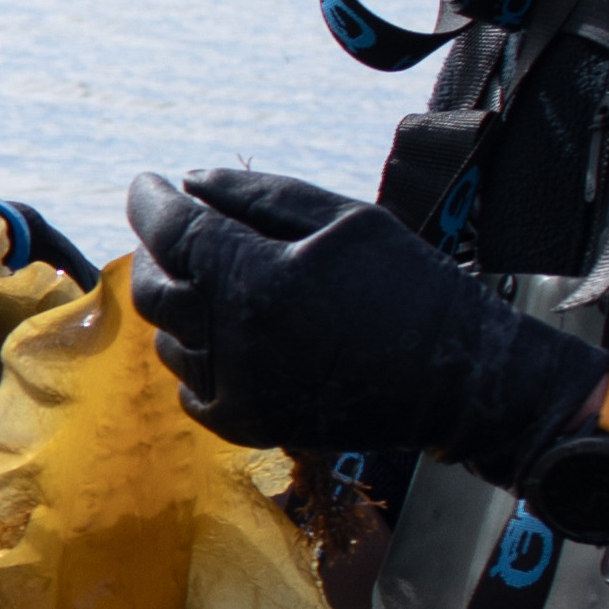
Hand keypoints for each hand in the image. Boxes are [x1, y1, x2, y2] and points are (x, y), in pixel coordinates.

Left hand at [125, 169, 600, 478]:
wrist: (460, 379)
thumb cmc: (412, 287)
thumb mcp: (347, 218)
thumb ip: (261, 195)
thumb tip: (192, 181)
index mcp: (261, 283)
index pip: (173, 233)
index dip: (151, 201)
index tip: (149, 182)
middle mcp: (237, 343)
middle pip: (155, 289)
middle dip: (153, 251)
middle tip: (172, 230)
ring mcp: (239, 392)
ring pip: (169, 339)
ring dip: (179, 304)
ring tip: (215, 280)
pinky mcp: (248, 427)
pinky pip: (190, 388)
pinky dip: (196, 355)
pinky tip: (228, 333)